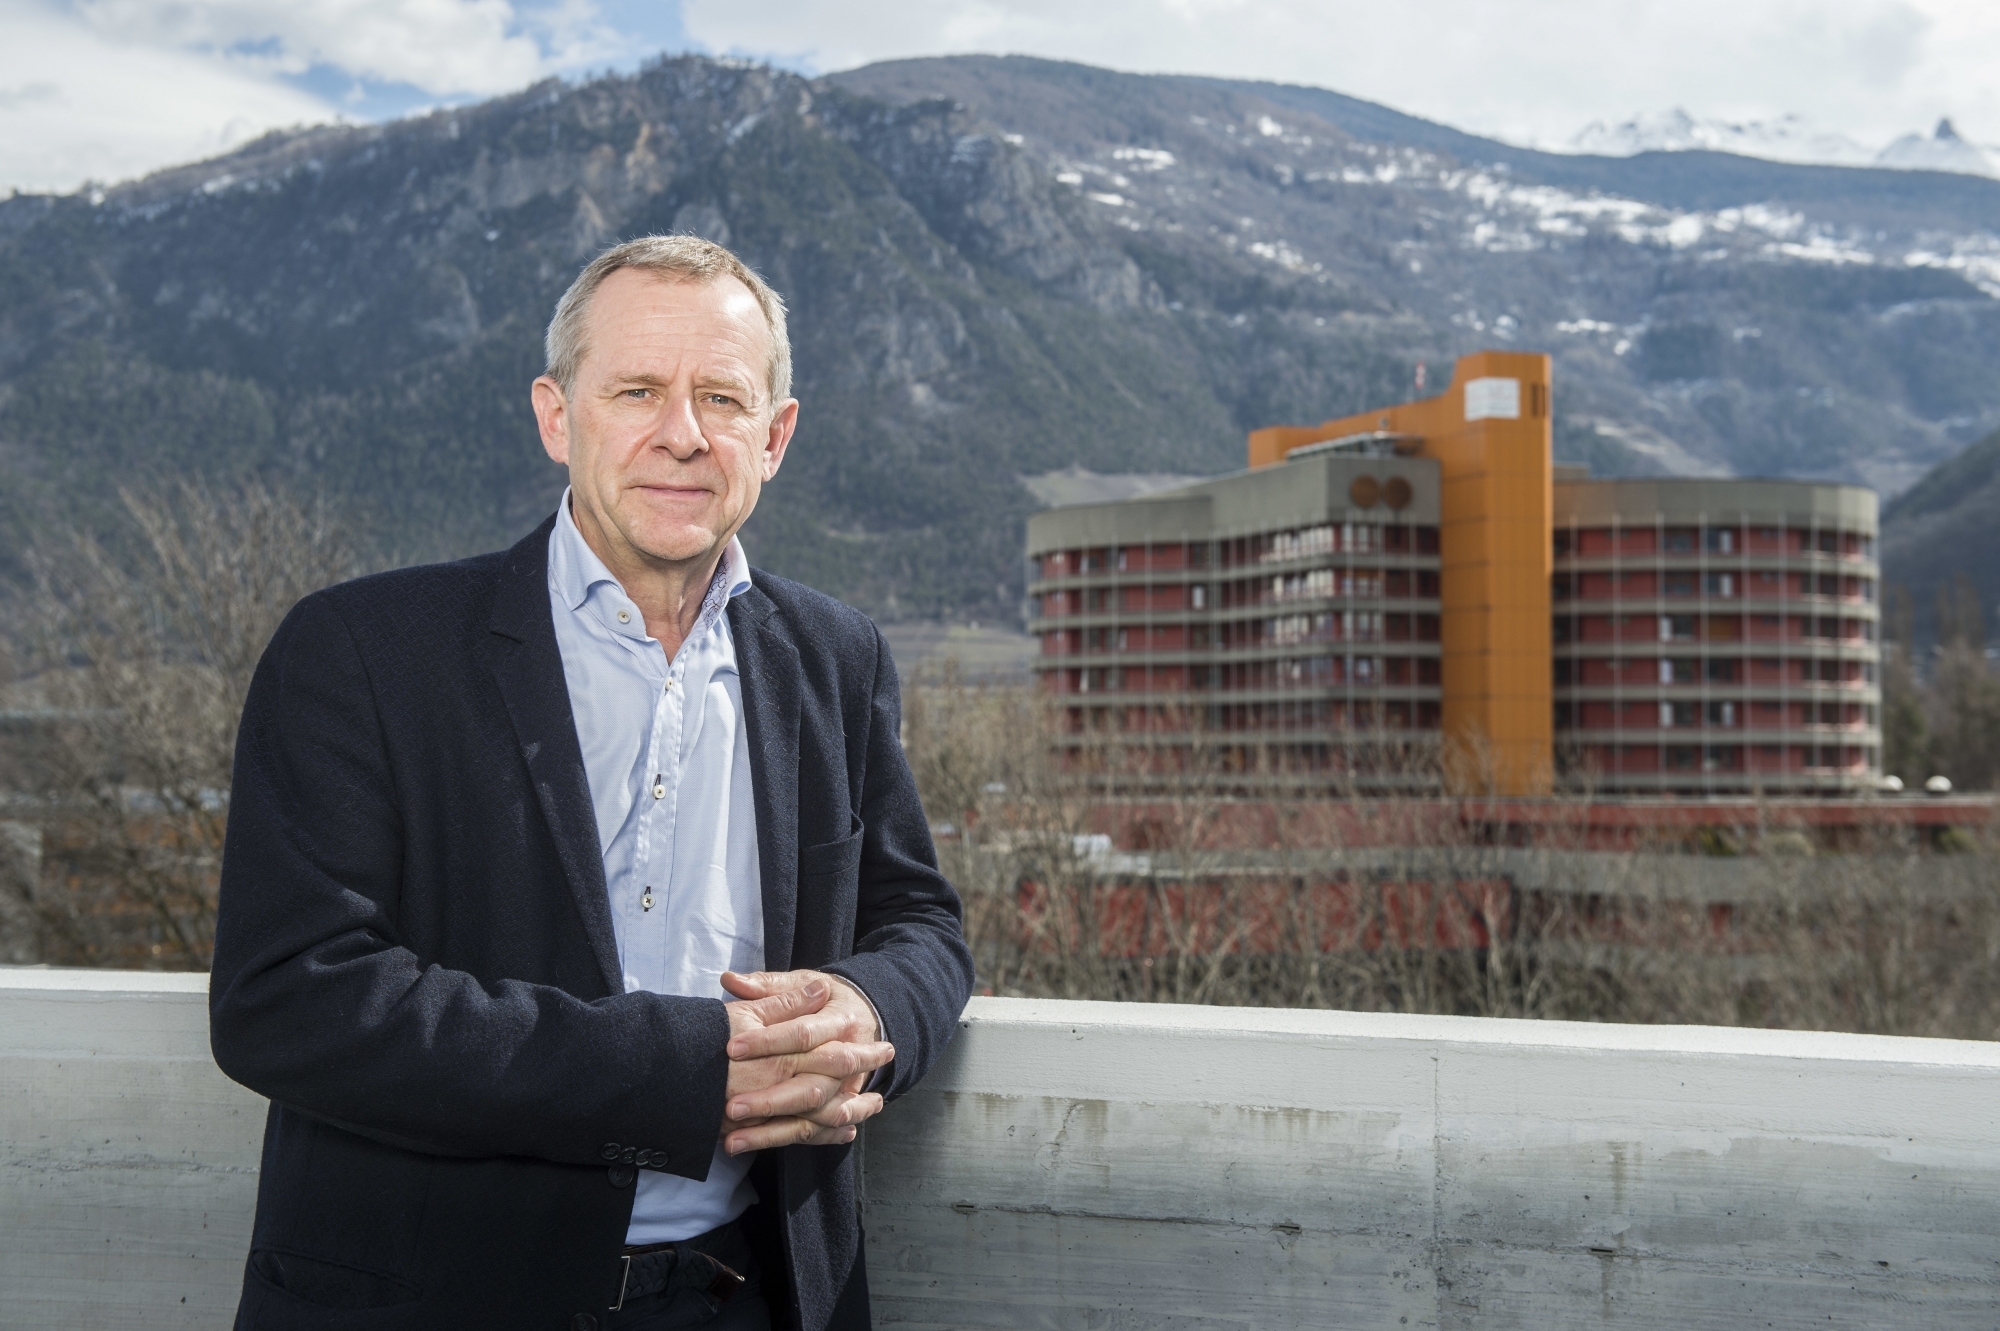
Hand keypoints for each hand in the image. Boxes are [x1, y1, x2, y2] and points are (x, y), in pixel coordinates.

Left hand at [718, 971, 890, 1154]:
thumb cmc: (826, 999)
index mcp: (841, 1021)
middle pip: (813, 1085)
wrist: (868, 1016)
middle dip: (771, 1100)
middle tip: (731, 1107)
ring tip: (734, 1140)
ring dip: (775, 1131)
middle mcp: (851, 1058)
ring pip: (816, 1117)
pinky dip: (792, 1141)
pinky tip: (759, 1147)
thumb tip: (729, 980)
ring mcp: (851, 1088)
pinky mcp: (845, 1107)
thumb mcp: (802, 983)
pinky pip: (820, 1132)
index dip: (767, 1041)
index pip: (804, 1034)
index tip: (731, 1049)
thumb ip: (768, 986)